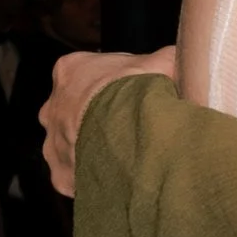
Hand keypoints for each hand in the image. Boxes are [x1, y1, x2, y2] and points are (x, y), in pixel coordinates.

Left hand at [43, 46, 174, 197]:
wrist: (127, 131)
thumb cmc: (137, 92)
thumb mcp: (162, 62)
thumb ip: (165, 58)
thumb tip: (183, 58)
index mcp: (70, 71)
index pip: (85, 75)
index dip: (110, 85)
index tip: (130, 96)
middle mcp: (52, 106)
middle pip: (73, 112)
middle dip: (96, 120)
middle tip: (127, 128)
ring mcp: (53, 142)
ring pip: (72, 146)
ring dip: (92, 150)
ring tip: (124, 156)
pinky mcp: (60, 173)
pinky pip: (76, 177)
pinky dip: (93, 179)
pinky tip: (117, 177)